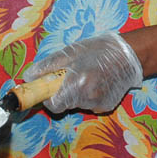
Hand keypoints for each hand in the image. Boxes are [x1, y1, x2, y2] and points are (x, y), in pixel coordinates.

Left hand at [22, 32, 142, 112]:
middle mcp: (88, 98)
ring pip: (77, 105)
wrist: (128, 55)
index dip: (48, 98)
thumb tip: (28, 77)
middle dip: (63, 93)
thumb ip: (47, 67)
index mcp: (77, 84)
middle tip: (71, 76)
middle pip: (65, 105)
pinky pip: (89, 105)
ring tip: (87, 76)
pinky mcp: (107, 107)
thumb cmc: (97, 50)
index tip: (50, 88)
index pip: (53, 105)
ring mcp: (99, 105)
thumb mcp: (70, 53)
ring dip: (76, 94)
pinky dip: (89, 97)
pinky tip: (97, 83)